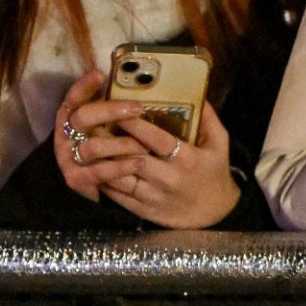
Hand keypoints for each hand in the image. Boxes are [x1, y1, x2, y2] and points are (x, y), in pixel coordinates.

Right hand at [53, 71, 150, 201]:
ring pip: (93, 146)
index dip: (84, 86)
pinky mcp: (75, 179)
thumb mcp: (99, 127)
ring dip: (122, 144)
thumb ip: (107, 112)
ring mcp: (67, 158)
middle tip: (138, 109)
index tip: (100, 75)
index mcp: (68, 119)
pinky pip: (99, 172)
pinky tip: (139, 163)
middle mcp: (64, 136)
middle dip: (111, 110)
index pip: (72, 98)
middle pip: (82, 117)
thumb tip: (132, 85)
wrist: (87, 186)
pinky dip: (121, 167)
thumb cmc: (100, 149)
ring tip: (145, 145)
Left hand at [98, 101, 243, 228]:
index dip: (135, 124)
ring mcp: (153, 196)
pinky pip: (117, 195)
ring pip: (120, 178)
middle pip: (133, 159)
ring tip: (86, 144)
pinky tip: (91, 166)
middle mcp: (168, 178)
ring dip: (102, 161)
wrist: (213, 214)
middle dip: (110, 142)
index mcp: (187, 158)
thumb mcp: (219, 142)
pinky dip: (102, 180)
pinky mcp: (142, 210)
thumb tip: (195, 91)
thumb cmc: (214, 171)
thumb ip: (208, 117)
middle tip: (90, 125)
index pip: (157, 139)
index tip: (117, 108)